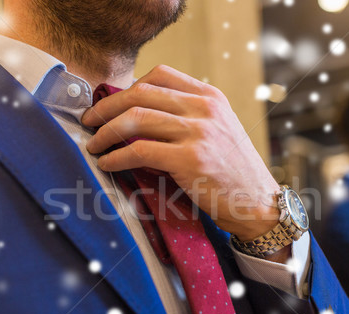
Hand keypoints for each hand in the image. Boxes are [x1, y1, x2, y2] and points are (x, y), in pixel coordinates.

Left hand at [82, 65, 280, 241]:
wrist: (259, 204)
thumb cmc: (234, 171)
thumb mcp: (219, 130)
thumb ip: (187, 116)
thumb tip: (138, 115)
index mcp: (211, 97)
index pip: (160, 75)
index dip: (127, 88)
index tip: (110, 103)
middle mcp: (205, 109)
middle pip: (141, 94)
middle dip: (106, 107)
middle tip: (89, 122)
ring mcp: (199, 132)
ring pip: (136, 119)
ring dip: (106, 133)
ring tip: (94, 145)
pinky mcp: (190, 160)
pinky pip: (139, 151)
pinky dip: (116, 157)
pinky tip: (108, 164)